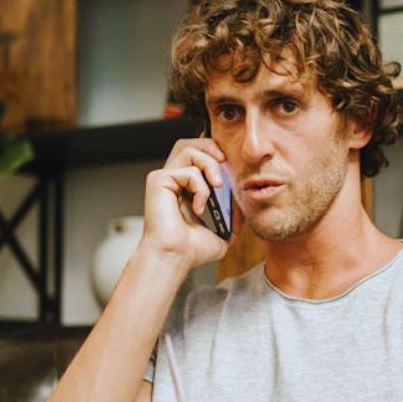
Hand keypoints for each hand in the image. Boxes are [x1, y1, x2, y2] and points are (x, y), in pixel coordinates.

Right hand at [140, 138, 236, 268]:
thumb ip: (233, 217)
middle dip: (211, 148)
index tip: (232, 170)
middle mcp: (172, 180)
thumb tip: (244, 205)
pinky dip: (200, 188)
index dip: (216, 156)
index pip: (199, 156)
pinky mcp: (158, 181)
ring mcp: (164, 179)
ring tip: (217, 186)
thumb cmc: (191, 250)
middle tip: (225, 165)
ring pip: (188, 149)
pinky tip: (198, 208)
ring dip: (210, 164)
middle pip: (190, 143)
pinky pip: (188, 171)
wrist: (176, 258)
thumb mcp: (223, 232)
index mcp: (185, 188)